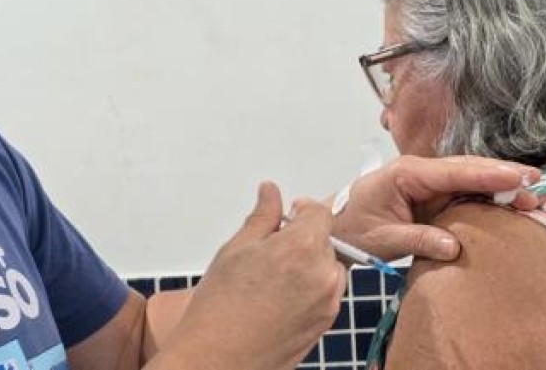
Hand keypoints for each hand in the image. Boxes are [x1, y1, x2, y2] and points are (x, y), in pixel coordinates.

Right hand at [156, 182, 345, 369]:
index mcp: (302, 248)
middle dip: (303, 239)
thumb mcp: (235, 249)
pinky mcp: (325, 323)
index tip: (290, 214)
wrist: (217, 358)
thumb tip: (270, 192)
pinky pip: (326, 293)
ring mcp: (327, 302)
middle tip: (272, 249)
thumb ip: (261, 217)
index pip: (321, 213)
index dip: (303, 209)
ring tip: (274, 277)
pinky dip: (310, 288)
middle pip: (325, 240)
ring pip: (328, 267)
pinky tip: (279, 297)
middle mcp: (322, 274)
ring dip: (310, 264)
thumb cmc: (220, 309)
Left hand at [335, 155, 539, 261]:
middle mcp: (421, 172)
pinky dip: (490, 198)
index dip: (486, 175)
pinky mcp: (434, 196)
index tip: (516, 177)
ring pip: (471, 180)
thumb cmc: (354, 228)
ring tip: (534, 198)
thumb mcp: (382, 239)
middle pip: (468, 169)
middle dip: (503, 176)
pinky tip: (513, 206)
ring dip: (501, 187)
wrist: (338, 228)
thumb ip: (417, 240)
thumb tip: (453, 247)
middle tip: (536, 184)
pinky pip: (466, 194)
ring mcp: (429, 183)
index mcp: (405, 173)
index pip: (452, 171)